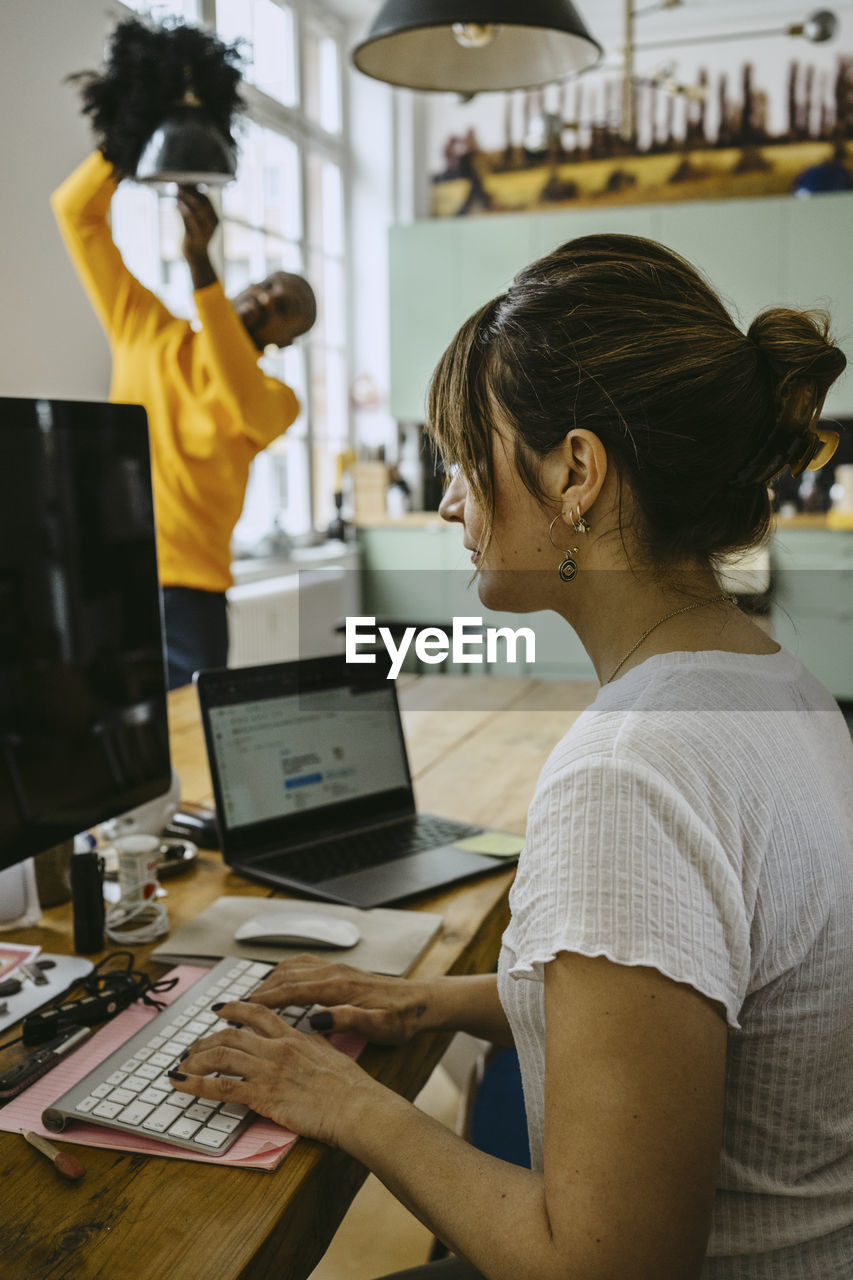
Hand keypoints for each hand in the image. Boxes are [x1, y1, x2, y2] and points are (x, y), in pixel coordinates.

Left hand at [169, 1000, 377, 1144]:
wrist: (355, 1105)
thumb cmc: (350, 1087)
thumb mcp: (330, 1055)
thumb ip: (311, 1046)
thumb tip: (306, 1044)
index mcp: (295, 1036)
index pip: (258, 1013)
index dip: (234, 1008)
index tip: (219, 1009)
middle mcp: (277, 1048)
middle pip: (231, 1034)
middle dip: (206, 1040)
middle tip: (192, 1048)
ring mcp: (268, 1070)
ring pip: (221, 1055)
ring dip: (195, 1060)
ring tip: (181, 1067)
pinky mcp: (263, 1094)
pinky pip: (221, 1087)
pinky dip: (195, 1085)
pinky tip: (180, 1085)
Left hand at [176, 186, 218, 261]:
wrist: (197, 258)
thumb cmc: (195, 239)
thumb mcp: (195, 222)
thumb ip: (191, 210)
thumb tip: (182, 194)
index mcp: (214, 220)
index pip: (207, 201)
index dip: (197, 191)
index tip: (187, 183)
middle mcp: (212, 225)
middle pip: (203, 204)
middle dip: (192, 193)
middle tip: (182, 185)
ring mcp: (205, 232)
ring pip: (197, 211)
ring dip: (187, 199)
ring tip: (179, 191)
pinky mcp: (196, 238)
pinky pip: (190, 221)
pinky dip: (184, 210)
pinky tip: (178, 203)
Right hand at [247, 954, 435, 1044]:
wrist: (421, 1003)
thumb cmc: (401, 1019)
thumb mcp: (378, 1027)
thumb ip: (347, 1021)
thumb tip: (315, 1018)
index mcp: (339, 987)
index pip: (291, 990)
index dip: (261, 999)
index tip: (235, 1008)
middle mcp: (334, 972)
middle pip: (285, 975)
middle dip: (257, 989)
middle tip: (232, 1006)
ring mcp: (336, 969)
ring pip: (292, 967)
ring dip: (269, 979)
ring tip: (249, 998)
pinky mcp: (340, 971)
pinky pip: (303, 965)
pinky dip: (284, 972)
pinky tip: (279, 983)